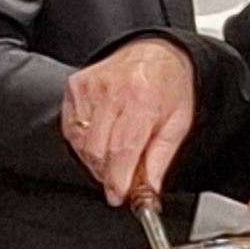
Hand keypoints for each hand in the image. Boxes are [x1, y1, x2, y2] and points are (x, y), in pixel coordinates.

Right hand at [60, 39, 197, 206]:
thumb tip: (148, 191)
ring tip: (114, 156)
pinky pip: (71, 128)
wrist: (157, 52)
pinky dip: (83, 142)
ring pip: (81, 143)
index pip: (123, 149)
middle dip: (107, 173)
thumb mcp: (178, 124)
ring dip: (95, 159)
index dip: (118, 179)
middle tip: (121, 178)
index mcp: (142, 99)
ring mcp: (90, 87)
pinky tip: (101, 138)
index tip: (119, 195)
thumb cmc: (170, 86)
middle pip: (98, 150)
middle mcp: (113, 91)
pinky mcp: (76, 87)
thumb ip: (161, 160)